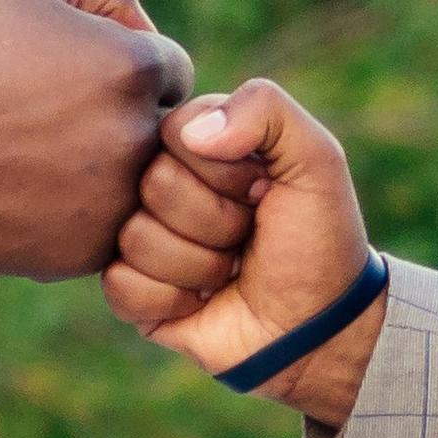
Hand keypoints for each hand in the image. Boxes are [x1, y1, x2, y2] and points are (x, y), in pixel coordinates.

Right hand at [0, 0, 194, 280]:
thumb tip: (143, 27)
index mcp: (135, 67)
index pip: (171, 69)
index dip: (124, 67)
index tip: (76, 75)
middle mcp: (140, 138)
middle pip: (164, 131)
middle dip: (124, 120)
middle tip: (57, 119)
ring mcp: (117, 203)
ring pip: (142, 186)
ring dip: (107, 171)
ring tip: (39, 158)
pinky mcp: (87, 253)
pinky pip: (108, 230)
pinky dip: (79, 215)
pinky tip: (26, 193)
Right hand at [100, 79, 380, 423]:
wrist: (318, 328)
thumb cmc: (318, 240)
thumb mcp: (316, 160)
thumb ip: (265, 108)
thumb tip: (192, 134)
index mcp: (202, 144)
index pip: (175, 131)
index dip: (222, 169)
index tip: (262, 190)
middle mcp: (165, 186)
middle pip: (154, 184)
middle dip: (217, 221)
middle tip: (247, 237)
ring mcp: (146, 238)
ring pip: (135, 237)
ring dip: (200, 265)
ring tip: (231, 271)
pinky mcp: (133, 291)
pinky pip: (120, 283)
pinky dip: (170, 300)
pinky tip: (201, 302)